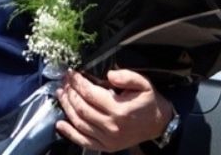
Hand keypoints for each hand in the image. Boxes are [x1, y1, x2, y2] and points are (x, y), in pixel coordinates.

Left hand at [56, 69, 172, 150]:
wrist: (159, 124)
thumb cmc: (149, 102)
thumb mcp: (144, 84)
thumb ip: (127, 77)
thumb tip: (109, 75)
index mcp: (120, 110)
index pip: (90, 94)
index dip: (78, 83)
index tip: (71, 74)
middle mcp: (112, 126)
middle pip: (82, 108)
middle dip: (70, 93)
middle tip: (64, 82)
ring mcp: (108, 139)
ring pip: (80, 123)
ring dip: (67, 108)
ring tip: (61, 95)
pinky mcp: (107, 146)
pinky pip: (84, 141)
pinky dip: (70, 133)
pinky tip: (61, 124)